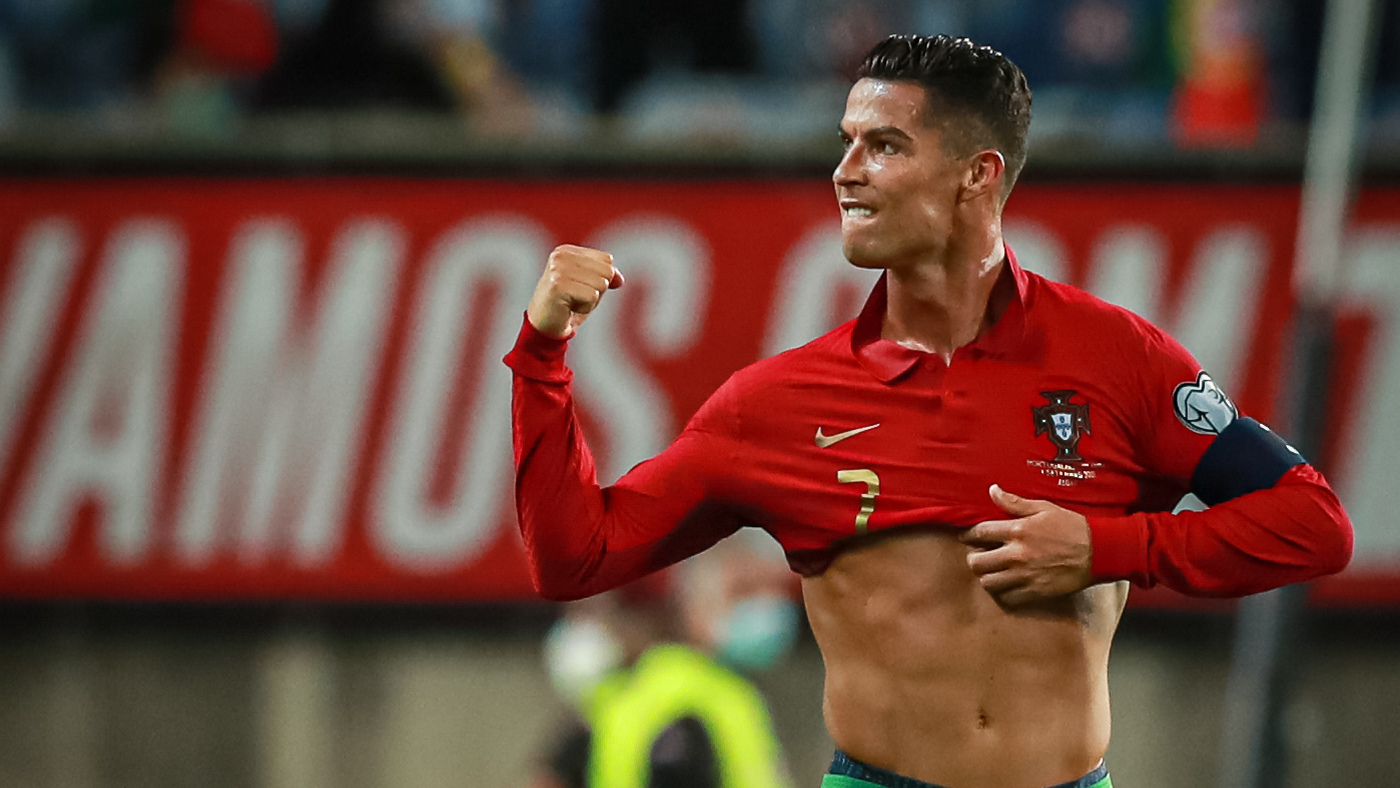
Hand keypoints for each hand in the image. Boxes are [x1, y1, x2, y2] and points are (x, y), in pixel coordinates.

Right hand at [527, 244, 624, 338]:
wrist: (544, 327)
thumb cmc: (568, 305)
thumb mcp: (591, 287)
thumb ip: (607, 277)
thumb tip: (620, 280)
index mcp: (567, 251)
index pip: (607, 260)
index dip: (601, 279)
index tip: (579, 287)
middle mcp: (561, 256)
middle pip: (607, 271)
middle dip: (597, 290)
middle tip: (576, 297)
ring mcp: (558, 270)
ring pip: (601, 284)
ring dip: (591, 300)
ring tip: (572, 302)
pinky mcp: (558, 285)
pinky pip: (592, 296)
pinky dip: (585, 307)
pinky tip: (569, 308)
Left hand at [960, 484, 1093, 605]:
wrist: (1099, 551)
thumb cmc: (1071, 527)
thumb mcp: (1043, 508)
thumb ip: (1014, 503)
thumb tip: (992, 490)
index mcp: (1017, 530)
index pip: (979, 533)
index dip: (968, 535)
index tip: (967, 536)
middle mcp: (1016, 554)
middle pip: (977, 562)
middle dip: (973, 558)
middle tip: (979, 555)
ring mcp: (1024, 575)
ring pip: (988, 582)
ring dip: (986, 576)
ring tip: (992, 571)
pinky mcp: (1035, 591)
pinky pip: (1007, 598)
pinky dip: (1003, 592)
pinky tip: (1007, 585)